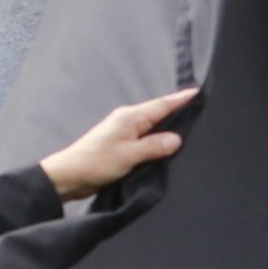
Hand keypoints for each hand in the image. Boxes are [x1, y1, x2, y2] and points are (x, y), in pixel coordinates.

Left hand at [39, 88, 198, 201]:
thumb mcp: (128, 155)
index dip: (180, 99)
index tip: (198, 92)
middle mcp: (127, 121)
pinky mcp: (120, 146)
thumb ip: (154, 146)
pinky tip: (165, 145)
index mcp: (130, 117)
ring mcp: (123, 132)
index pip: (161, 105)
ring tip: (188, 125)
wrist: (68, 176)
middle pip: (157, 113)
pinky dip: (156, 139)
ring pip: (151, 126)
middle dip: (177, 110)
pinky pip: (144, 138)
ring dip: (166, 126)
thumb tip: (176, 138)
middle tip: (199, 109)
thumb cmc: (95, 163)